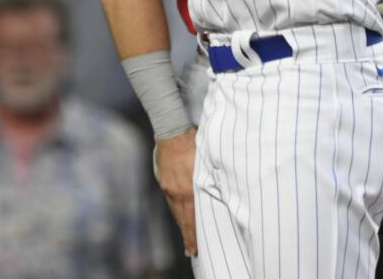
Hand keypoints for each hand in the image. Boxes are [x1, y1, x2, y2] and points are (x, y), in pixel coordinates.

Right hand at [155, 127, 197, 256]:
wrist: (172, 131)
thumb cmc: (193, 144)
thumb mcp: (206, 163)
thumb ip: (209, 179)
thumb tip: (219, 191)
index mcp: (189, 189)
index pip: (193, 219)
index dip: (194, 235)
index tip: (195, 249)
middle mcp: (178, 192)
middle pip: (183, 219)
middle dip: (188, 236)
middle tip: (191, 250)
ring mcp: (169, 187)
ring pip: (176, 211)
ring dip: (182, 224)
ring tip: (187, 236)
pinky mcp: (163, 180)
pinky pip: (170, 201)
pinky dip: (176, 211)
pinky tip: (179, 214)